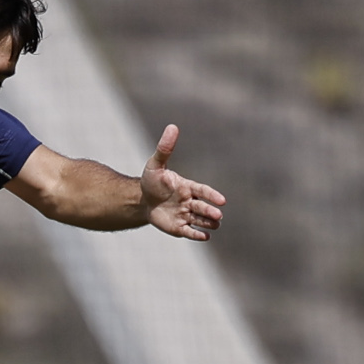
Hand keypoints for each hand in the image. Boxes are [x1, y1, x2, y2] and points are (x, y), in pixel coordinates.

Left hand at [141, 124, 225, 240]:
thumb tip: (172, 126)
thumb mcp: (155, 164)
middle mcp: (189, 202)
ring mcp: (185, 215)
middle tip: (218, 215)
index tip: (222, 200)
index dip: (212, 195)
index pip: (203, 191)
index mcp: (188, 187)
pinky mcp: (179, 228)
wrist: (142, 200)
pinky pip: (190, 232)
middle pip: (203, 207)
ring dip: (208, 223)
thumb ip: (165, 148)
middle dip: (210, 211)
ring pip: (200, 220)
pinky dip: (197, 235)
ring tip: (215, 225)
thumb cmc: (151, 181)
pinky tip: (205, 237)